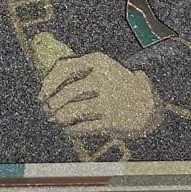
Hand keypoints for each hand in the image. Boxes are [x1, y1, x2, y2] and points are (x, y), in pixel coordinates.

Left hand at [37, 50, 162, 138]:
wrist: (148, 103)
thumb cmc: (116, 85)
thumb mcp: (101, 69)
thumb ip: (76, 72)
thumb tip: (45, 88)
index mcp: (99, 61)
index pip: (65, 67)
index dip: (49, 82)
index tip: (41, 94)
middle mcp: (104, 78)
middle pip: (68, 92)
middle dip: (53, 104)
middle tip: (47, 110)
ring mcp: (110, 100)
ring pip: (73, 111)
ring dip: (60, 117)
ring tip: (57, 120)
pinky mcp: (113, 120)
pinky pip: (83, 127)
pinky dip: (72, 130)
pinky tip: (69, 129)